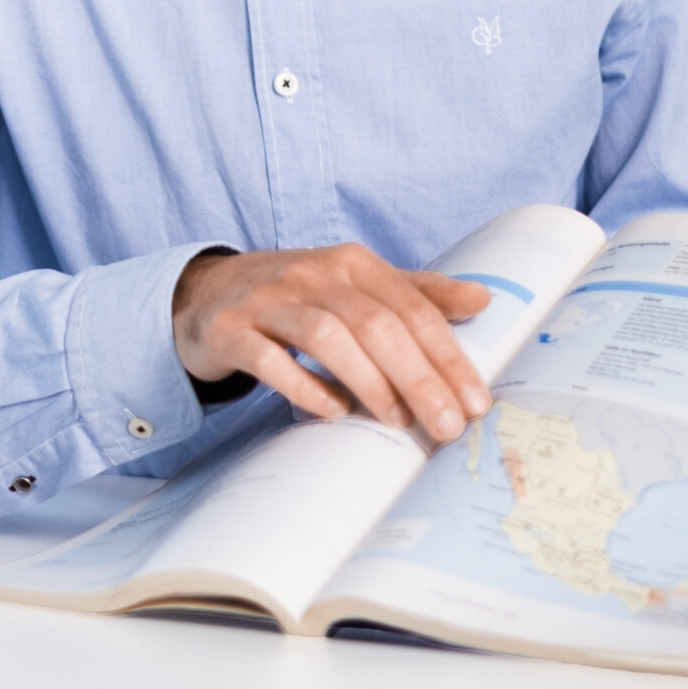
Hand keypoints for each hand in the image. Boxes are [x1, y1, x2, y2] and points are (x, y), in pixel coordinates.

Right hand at [171, 245, 492, 442]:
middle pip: (375, 324)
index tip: (475, 402)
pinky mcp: (230, 331)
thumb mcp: (355, 285)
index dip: (448, 356)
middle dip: (419, 379)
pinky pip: (270, 360)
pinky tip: (333, 411)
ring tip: (396, 420)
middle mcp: (309, 274)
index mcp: (349, 263)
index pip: (410, 306)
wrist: (205, 295)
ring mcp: (266, 301)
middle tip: (447, 426)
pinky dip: (306, 388)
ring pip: (327, 337)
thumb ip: (415, 293)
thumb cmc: (296, 296)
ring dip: (369, 383)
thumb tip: (482, 298)